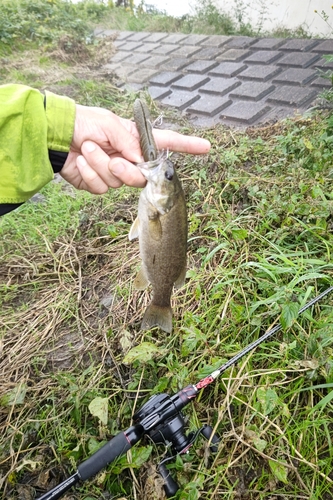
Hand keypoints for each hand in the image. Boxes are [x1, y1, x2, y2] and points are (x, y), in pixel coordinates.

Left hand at [60, 104, 210, 193]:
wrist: (54, 135)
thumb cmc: (82, 122)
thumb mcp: (109, 124)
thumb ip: (129, 142)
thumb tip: (140, 162)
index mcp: (135, 139)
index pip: (167, 143)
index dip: (187, 146)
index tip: (206, 147)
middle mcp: (128, 158)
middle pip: (142, 177)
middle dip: (127, 170)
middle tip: (113, 158)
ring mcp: (113, 173)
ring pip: (118, 183)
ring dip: (101, 165)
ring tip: (87, 148)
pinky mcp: (97, 183)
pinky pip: (101, 188)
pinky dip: (89, 174)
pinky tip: (81, 161)